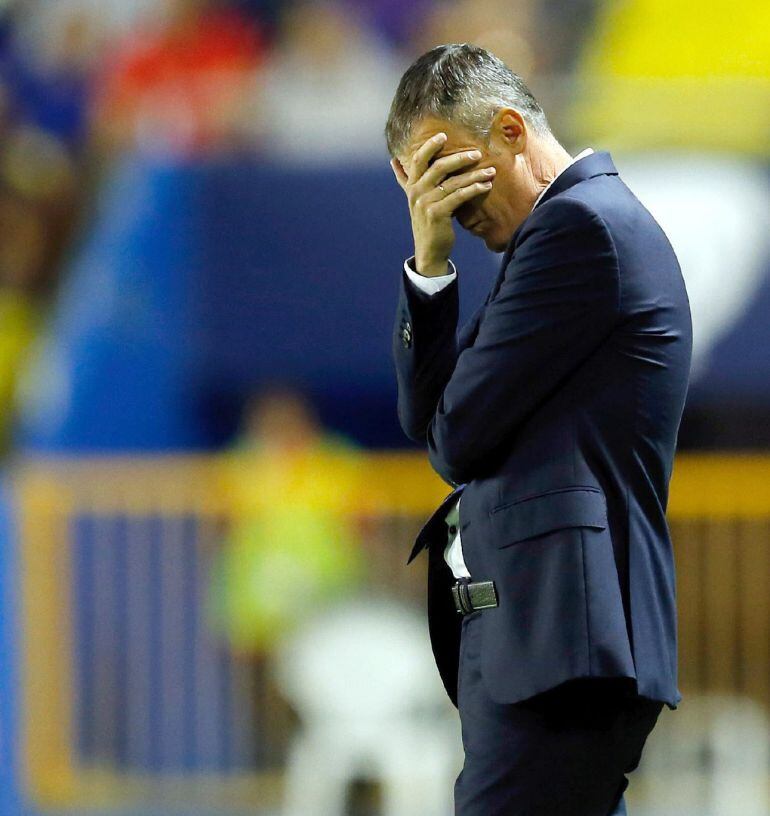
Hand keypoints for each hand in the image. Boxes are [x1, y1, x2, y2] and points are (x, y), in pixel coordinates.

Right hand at [390, 133, 494, 275]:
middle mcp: (416, 193)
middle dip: (459, 158)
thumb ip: (405, 180)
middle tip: (477, 153)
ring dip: (474, 175)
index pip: (417, 160)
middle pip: (438, 167)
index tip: (443, 135)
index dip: (429, 146)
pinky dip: (474, 189)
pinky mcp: (437, 214)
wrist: (429, 250)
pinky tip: (485, 186)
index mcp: (411, 186)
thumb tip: (394, 161)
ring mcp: (425, 203)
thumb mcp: (414, 199)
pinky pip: (459, 196)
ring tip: (490, 171)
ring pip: (452, 182)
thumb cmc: (426, 222)